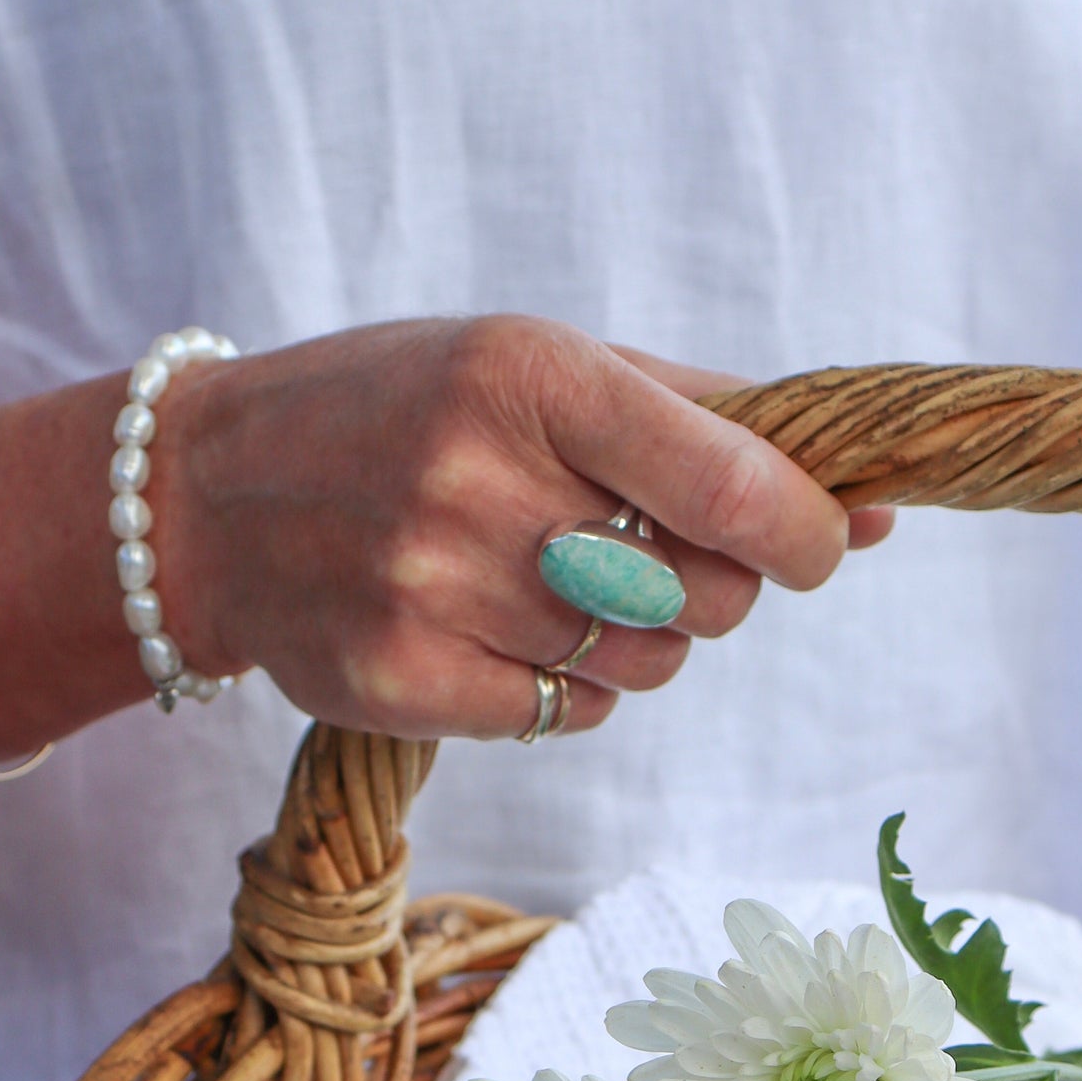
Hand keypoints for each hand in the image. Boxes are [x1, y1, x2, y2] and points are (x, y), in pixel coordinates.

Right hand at [157, 315, 892, 738]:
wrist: (206, 499)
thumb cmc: (397, 412)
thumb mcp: (530, 365)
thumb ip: (702, 423)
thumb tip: (875, 513)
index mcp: (524, 374)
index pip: (728, 477)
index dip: (807, 529)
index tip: (824, 544)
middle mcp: (474, 480)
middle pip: (704, 592)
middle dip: (716, 586)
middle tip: (654, 556)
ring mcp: (430, 590)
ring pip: (644, 663)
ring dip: (638, 638)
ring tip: (553, 583)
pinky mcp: (400, 682)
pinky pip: (569, 714)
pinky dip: (570, 687)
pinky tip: (504, 633)